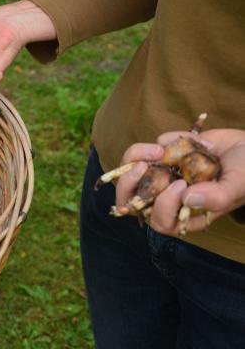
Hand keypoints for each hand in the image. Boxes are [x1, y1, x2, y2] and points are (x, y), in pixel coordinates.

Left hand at [115, 129, 244, 235]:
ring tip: (159, 150)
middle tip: (142, 167)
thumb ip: (218, 196)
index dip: (163, 206)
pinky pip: (147, 150)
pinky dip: (164, 141)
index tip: (180, 184)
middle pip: (130, 202)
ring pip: (130, 173)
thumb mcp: (239, 185)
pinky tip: (192, 140)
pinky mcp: (160, 158)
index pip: (161, 222)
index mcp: (186, 215)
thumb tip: (188, 198)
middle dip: (128, 184)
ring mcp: (161, 177)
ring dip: (136, 157)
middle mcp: (168, 199)